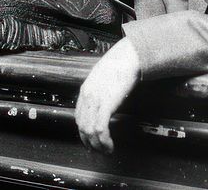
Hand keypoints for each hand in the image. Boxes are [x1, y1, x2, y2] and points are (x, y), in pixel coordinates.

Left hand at [75, 39, 140, 153]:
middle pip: (81, 126)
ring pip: (89, 130)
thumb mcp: (104, 77)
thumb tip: (106, 100)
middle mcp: (87, 96)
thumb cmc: (120, 64)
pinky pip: (100, 128)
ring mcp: (95, 100)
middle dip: (89, 142)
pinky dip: (104, 141)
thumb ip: (101, 89)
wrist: (128, 56)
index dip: (84, 131)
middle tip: (98, 150)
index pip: (79, 116)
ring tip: (106, 150)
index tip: (90, 139)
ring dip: (97, 145)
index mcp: (86, 89)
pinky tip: (110, 145)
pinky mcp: (106, 104)